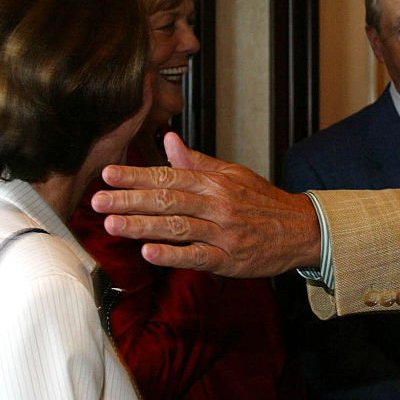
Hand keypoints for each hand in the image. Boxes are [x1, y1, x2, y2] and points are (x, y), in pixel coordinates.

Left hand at [92, 133, 320, 276]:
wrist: (302, 230)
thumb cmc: (263, 202)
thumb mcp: (233, 174)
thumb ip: (197, 161)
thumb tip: (167, 140)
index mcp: (214, 182)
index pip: (169, 175)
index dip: (136, 175)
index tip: (107, 175)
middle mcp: (217, 204)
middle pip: (167, 200)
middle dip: (129, 201)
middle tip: (97, 202)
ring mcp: (222, 233)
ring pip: (177, 227)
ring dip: (142, 226)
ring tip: (113, 225)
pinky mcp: (229, 259)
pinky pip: (197, 256)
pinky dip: (172, 255)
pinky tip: (148, 253)